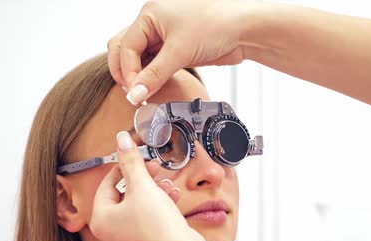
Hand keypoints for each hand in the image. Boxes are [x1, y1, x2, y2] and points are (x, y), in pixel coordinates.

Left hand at [90, 131, 206, 240]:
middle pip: (122, 196)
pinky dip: (158, 207)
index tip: (137, 158)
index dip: (123, 168)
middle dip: (143, 180)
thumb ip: (131, 161)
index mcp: (100, 220)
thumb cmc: (157, 225)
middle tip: (155, 168)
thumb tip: (121, 139)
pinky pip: (146, 220)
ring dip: (153, 192)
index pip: (106, 185)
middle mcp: (109, 234)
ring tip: (169, 184)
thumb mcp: (143, 186)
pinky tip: (173, 198)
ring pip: (136, 208)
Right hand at [108, 0, 257, 103]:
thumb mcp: (180, 51)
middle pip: (124, 49)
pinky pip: (154, 63)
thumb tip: (134, 95)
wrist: (245, 29)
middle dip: (125, 72)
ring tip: (143, 94)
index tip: (135, 93)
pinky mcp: (176, 49)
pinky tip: (153, 88)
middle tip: (134, 94)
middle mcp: (154, 23)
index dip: (127, 71)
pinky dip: (151, 76)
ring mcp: (165, 36)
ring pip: (139, 58)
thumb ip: (154, 75)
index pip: (125, 46)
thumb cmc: (216, 25)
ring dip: (138, 75)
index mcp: (149, 14)